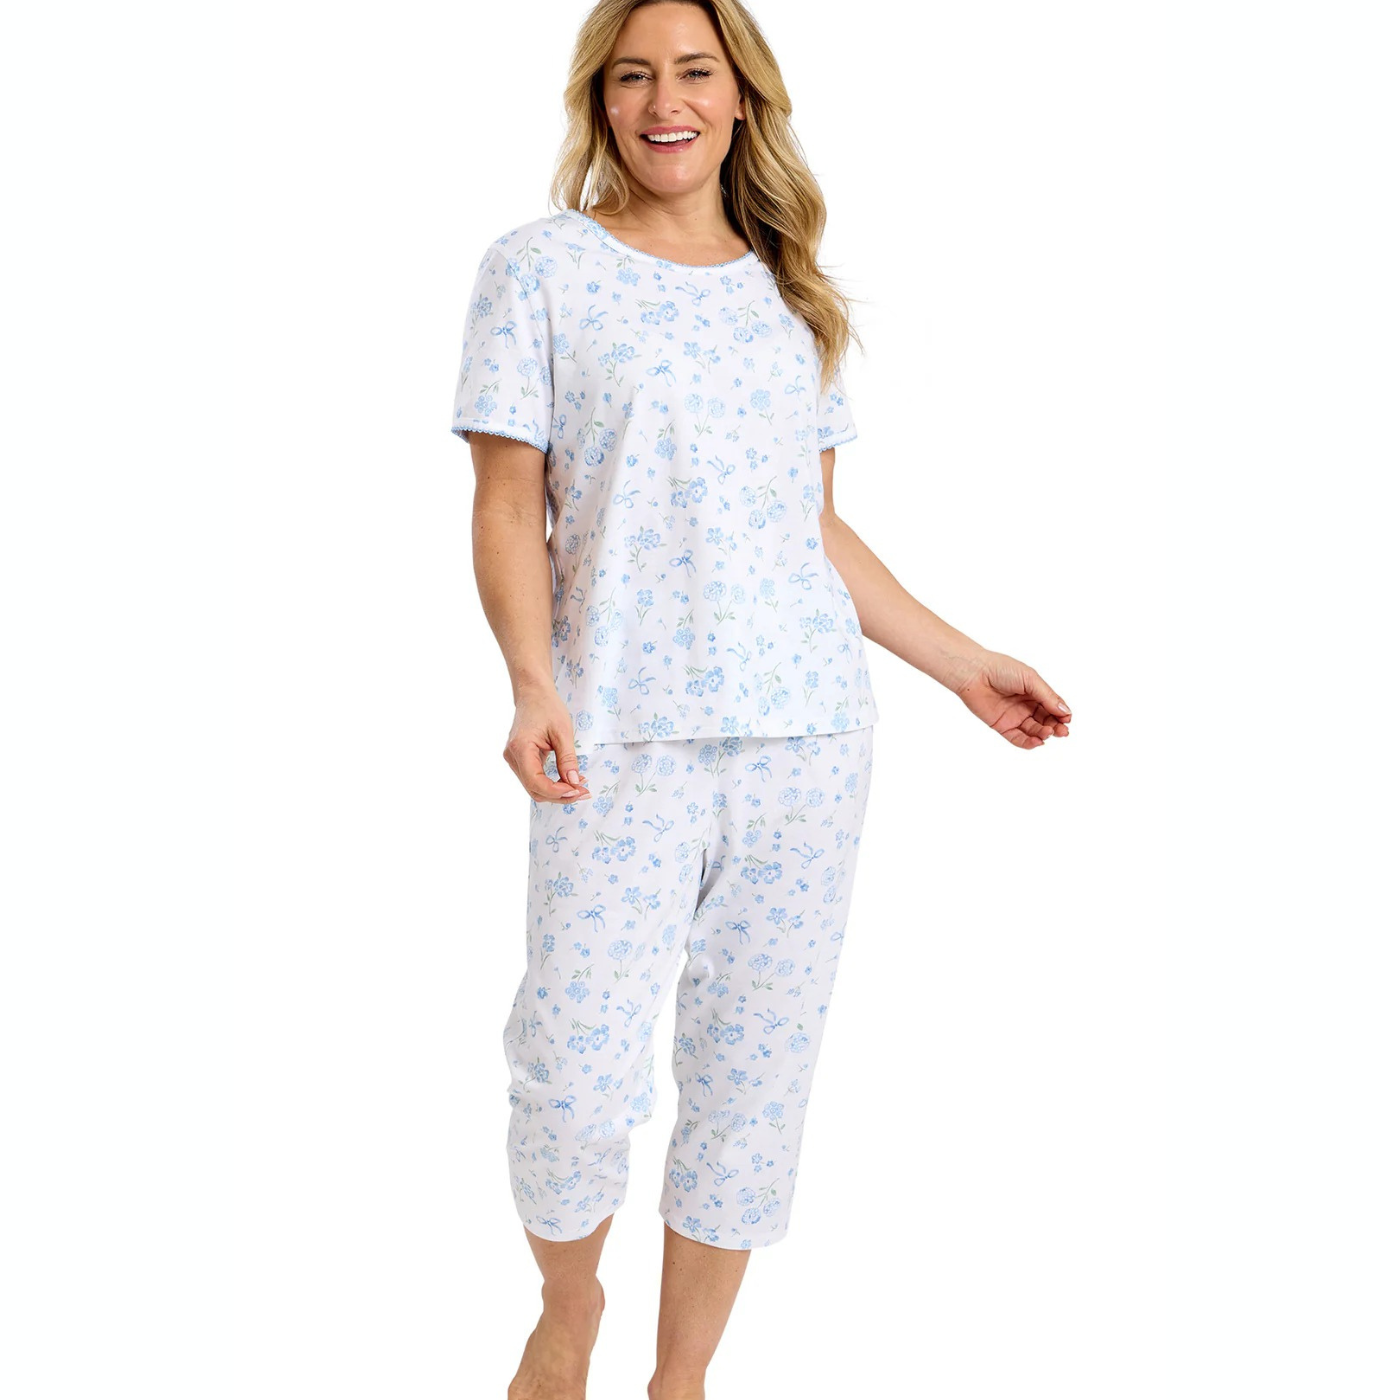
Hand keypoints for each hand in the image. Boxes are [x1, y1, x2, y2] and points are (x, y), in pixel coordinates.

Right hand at [502, 685, 592, 801]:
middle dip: (560, 795)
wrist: (533, 693)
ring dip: (556, 791)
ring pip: (534, 787)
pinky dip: (551, 783)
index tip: (577, 790)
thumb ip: (568, 759)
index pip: (535, 782)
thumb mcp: (563, 732)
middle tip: (584, 792)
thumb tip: (574, 783)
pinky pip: (534, 778)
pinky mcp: (519, 760)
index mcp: (520, 748)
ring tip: (579, 786)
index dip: (557, 791)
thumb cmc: (547, 707)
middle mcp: (512, 757)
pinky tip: (568, 780)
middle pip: (534, 789)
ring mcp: (514, 759)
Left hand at [949, 650, 1072, 749]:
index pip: (1053, 706)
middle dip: (1056, 726)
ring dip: (1043, 734)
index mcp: (1034, 691)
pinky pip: (1018, 738)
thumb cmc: (1001, 669)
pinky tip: (1037, 742)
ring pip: (1034, 730)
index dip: (1061, 714)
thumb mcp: (1030, 679)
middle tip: (1062, 731)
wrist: (974, 673)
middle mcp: (1026, 705)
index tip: (1067, 719)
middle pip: (1046, 720)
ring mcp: (1014, 716)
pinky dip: (1028, 742)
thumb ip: (1048, 696)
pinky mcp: (1002, 726)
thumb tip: (1065, 711)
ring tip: (1048, 733)